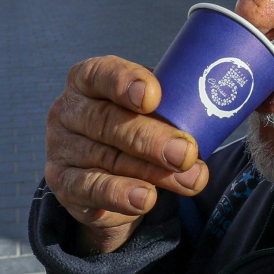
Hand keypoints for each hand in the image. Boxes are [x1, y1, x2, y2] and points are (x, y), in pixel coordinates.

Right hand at [45, 56, 208, 254]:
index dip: (125, 82)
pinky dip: (119, 195)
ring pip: (107, 159)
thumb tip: (212, 110)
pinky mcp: (62, 184)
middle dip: (151, 138)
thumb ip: (170, 107)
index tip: (153, 96)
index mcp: (87, 80)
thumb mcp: (150, 110)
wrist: (110, 178)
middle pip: (106, 121)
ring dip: (152, 173)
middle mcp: (68, 111)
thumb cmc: (137, 127)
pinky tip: (145, 200)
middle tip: (186, 152)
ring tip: (189, 181)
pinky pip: (90, 190)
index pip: (101, 74)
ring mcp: (61, 148)